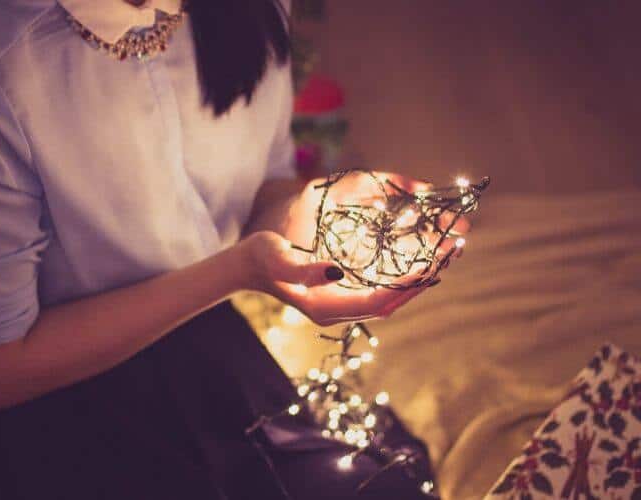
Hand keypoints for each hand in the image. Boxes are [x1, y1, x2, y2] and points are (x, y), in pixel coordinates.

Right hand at [238, 231, 435, 326]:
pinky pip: (383, 287)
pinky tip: (419, 256)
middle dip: (425, 277)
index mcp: (328, 307)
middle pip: (393, 300)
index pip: (380, 300)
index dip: (408, 285)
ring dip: (420, 275)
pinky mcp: (345, 293)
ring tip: (446, 250)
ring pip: (392, 295)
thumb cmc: (262, 259)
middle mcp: (341, 310)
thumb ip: (305, 270)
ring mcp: (343, 303)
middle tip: (454, 249)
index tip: (433, 264)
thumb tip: (337, 271)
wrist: (248, 266)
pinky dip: (404, 274)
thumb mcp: (279, 260)